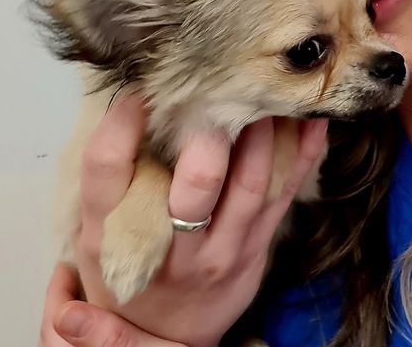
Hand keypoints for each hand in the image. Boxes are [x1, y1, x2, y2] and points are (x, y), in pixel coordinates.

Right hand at [39, 94, 328, 346]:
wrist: (162, 334)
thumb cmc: (131, 262)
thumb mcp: (99, 227)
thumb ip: (112, 169)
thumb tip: (133, 95)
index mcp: (113, 232)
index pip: (109, 170)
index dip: (122, 124)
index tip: (138, 89)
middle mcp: (173, 245)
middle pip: (196, 187)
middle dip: (211, 137)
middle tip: (216, 97)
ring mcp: (223, 248)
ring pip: (252, 184)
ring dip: (263, 133)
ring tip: (264, 91)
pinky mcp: (259, 245)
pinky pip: (286, 192)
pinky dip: (304, 152)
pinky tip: (312, 118)